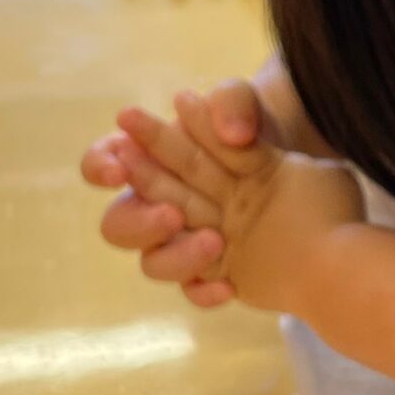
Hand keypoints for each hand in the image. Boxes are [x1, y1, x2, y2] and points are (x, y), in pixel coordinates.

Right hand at [116, 96, 363, 313]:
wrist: (294, 157)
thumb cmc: (250, 126)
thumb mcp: (246, 103)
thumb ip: (233, 103)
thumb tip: (232, 132)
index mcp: (144, 157)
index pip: (101, 163)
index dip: (101, 168)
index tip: (118, 169)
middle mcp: (152, 204)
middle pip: (118, 227)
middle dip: (140, 223)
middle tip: (172, 214)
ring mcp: (179, 240)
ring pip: (155, 265)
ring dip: (177, 258)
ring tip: (215, 242)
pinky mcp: (210, 267)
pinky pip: (196, 291)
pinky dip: (208, 291)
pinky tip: (231, 286)